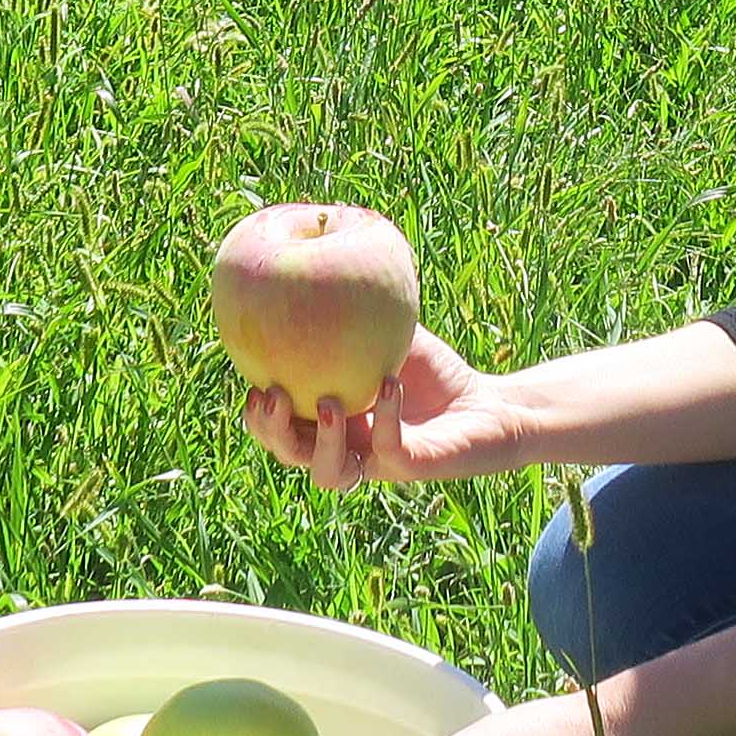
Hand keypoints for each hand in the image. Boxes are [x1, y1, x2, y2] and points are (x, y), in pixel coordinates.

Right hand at [240, 328, 511, 490]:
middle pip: (291, 456)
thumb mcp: (382, 335)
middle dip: (273, 432)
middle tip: (273, 396)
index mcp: (326, 422)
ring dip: (321, 443)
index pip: (278, 428)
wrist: (483, 403)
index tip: (253, 382)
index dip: (257, 415)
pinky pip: (388, 449)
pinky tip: (388, 383)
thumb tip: (318, 261)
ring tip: (329, 404)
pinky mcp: (411, 466)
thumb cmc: (428, 370)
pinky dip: (386, 417)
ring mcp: (376, 462)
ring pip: (330, 474)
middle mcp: (344, 447)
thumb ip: (348, 313)